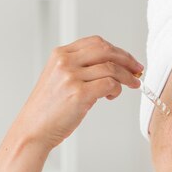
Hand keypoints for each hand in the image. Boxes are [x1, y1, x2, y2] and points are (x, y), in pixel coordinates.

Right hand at [15, 35, 143, 150]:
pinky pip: (110, 84)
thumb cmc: (48, 109)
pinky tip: (112, 96)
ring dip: (126, 77)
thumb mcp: (59, 79)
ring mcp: (71, 77)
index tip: (129, 60)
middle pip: (106, 50)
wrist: (33, 129)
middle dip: (127, 60)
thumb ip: (79, 68)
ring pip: (111, 68)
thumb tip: (112, 67)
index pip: (96, 42)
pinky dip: (117, 89)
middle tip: (138, 70)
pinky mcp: (79, 94)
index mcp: (60, 54)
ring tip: (131, 85)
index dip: (117, 50)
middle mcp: (65, 62)